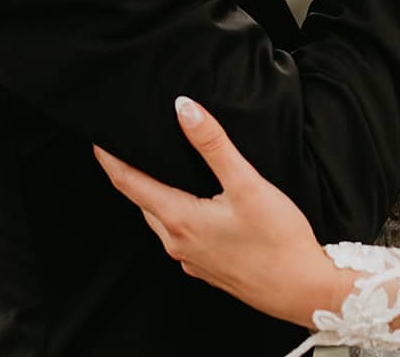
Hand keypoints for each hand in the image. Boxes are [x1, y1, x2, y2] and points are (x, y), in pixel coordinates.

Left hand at [93, 97, 339, 327]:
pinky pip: (179, 236)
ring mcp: (191, 258)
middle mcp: (177, 243)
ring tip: (156, 169)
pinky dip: (176, 214)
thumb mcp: (247, 183)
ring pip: (160, 220)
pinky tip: (195, 204)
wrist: (302, 290)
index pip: (129, 183)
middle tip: (127, 148)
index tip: (98, 139)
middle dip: (130, 175)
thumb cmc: (278, 240)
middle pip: (142, 202)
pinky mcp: (208, 267)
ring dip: (153, 195)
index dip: (110, 159)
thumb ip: (213, 144)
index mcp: (180, 220)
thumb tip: (184, 109)